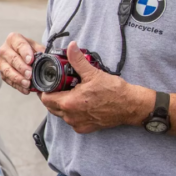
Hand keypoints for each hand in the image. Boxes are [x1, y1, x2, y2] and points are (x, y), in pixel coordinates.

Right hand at [0, 32, 46, 94]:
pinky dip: (17, 86)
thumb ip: (41, 51)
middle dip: (22, 67)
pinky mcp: (2, 72)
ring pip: (7, 71)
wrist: (20, 54)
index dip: (25, 53)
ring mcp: (1, 62)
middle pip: (12, 58)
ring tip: (27, 84)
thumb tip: (50, 58)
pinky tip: (25, 89)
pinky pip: (8, 80)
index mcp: (13, 39)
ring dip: (18, 78)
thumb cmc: (28, 50)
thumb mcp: (35, 46)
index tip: (31, 60)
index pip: (19, 45)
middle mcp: (5, 49)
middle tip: (30, 74)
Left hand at [40, 42, 154, 133]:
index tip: (51, 83)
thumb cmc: (114, 91)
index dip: (46, 90)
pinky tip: (80, 103)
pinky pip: (72, 120)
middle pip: (51, 107)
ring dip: (62, 104)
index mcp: (69, 103)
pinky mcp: (85, 128)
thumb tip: (71, 47)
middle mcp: (71, 116)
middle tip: (60, 86)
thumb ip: (77, 60)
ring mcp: (78, 124)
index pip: (45, 98)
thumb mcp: (93, 73)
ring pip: (61, 114)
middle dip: (52, 96)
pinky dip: (72, 112)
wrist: (130, 106)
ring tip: (70, 93)